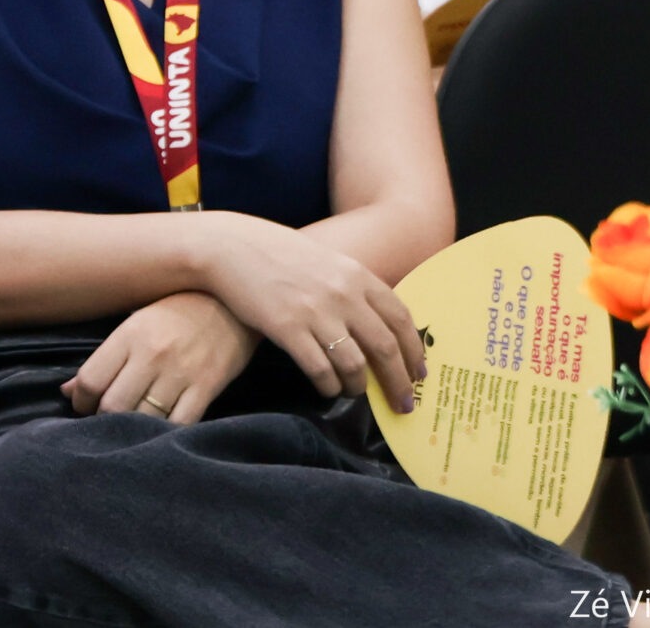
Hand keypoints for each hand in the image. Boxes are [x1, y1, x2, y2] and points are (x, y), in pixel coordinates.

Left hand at [63, 292, 258, 422]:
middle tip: (105, 420)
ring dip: (132, 430)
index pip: (91, 380)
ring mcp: (181, 372)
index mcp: (130, 334)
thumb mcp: (136, 323)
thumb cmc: (178, 311)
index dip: (80, 401)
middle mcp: (152, 354)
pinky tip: (159, 430)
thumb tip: (68, 390)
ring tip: (130, 426)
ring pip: (143, 419)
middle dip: (102, 419)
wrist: (234, 299)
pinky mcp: (207, 387)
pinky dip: (165, 433)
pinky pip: (179, 424)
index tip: (83, 405)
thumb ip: (105, 357)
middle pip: (113, 406)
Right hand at [197, 213, 426, 412]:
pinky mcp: (288, 328)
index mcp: (357, 275)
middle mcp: (343, 294)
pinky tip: (327, 389)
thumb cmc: (277, 255)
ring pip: (355, 364)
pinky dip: (329, 386)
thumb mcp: (326, 262)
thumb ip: (353, 288)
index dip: (414, 350)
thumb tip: (377, 326)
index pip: (401, 319)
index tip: (418, 373)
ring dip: (360, 387)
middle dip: (399, 381)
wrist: (231, 247)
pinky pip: (320, 369)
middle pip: (386, 347)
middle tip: (403, 403)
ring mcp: (316, 312)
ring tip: (356, 394)